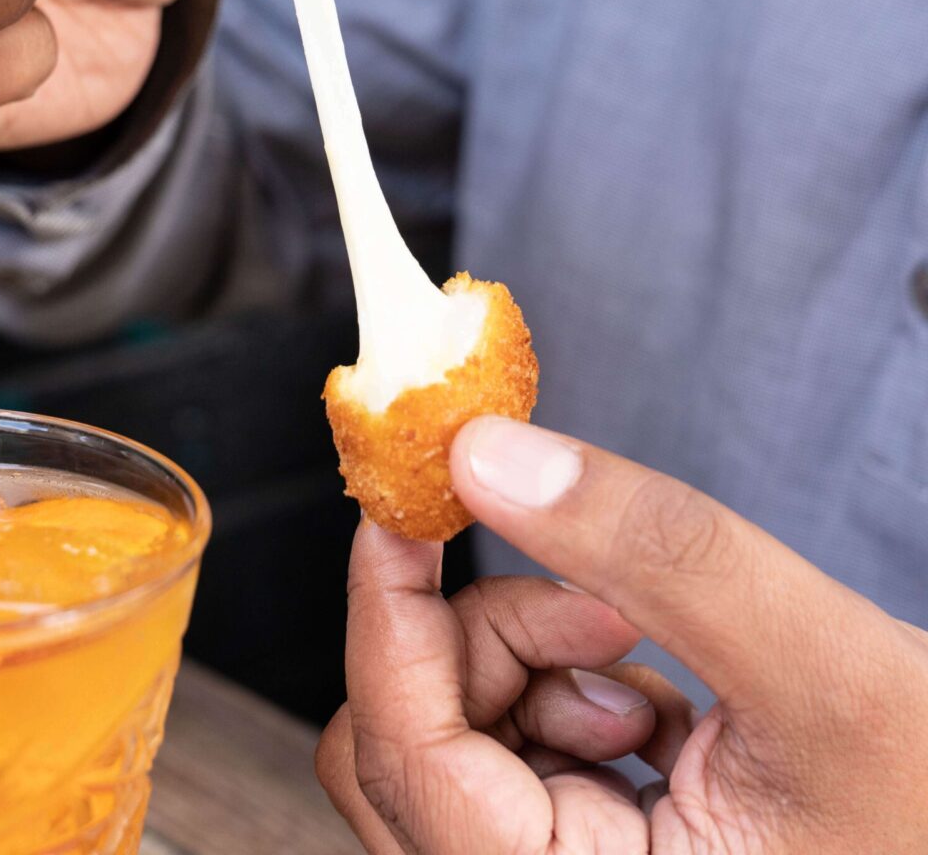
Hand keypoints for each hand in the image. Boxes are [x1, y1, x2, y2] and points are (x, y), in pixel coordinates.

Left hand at [317, 419, 927, 852]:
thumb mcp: (824, 672)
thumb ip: (655, 552)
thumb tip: (482, 455)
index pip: (406, 756)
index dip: (388, 610)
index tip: (407, 498)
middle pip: (404, 742)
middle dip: (488, 640)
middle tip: (604, 606)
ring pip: (445, 733)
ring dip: (530, 661)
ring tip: (647, 659)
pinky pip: (501, 751)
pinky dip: (557, 692)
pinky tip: (657, 708)